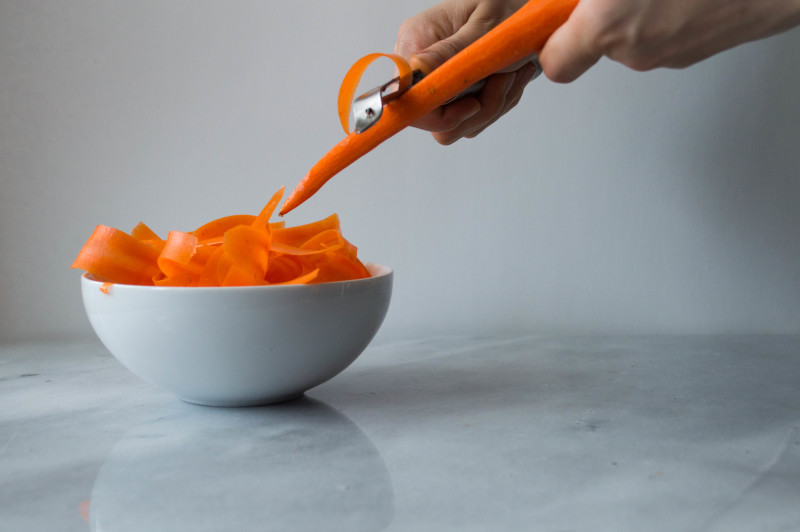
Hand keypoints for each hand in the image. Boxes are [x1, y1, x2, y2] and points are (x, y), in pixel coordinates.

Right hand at [395, 0, 538, 144]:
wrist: (528, 12)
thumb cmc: (508, 6)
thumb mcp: (484, 25)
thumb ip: (451, 51)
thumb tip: (416, 68)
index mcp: (416, 41)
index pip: (407, 98)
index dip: (437, 114)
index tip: (474, 104)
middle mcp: (421, 66)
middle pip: (433, 120)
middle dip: (476, 111)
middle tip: (506, 80)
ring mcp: (437, 84)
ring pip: (457, 125)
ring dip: (493, 106)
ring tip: (514, 73)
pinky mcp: (455, 96)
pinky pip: (472, 121)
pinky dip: (498, 105)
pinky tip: (511, 78)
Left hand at [537, 0, 799, 81]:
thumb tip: (569, 1)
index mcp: (606, 25)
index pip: (553, 63)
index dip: (546, 42)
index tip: (545, 21)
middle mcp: (634, 51)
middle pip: (591, 45)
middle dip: (592, 16)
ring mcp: (670, 56)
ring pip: (631, 36)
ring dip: (631, 9)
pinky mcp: (697, 51)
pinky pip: (663, 31)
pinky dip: (663, 11)